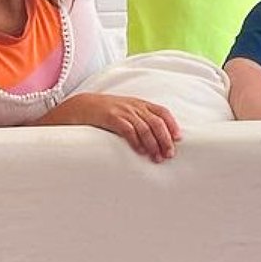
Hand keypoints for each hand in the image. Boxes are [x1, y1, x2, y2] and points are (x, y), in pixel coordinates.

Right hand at [50, 92, 181, 161]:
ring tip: (157, 158)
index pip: (162, 112)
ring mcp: (122, 111)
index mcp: (139, 104)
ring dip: (153, 144)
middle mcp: (134, 106)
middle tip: (169, 154)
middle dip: (165, 139)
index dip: (172, 125)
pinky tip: (140, 151)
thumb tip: (156, 138)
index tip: (178, 139)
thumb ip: (139, 119)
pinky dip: (136, 141)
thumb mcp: (126, 111)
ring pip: (144, 127)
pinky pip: (127, 129)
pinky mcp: (111, 118)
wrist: (82, 106)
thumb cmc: (105, 112)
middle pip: (156, 122)